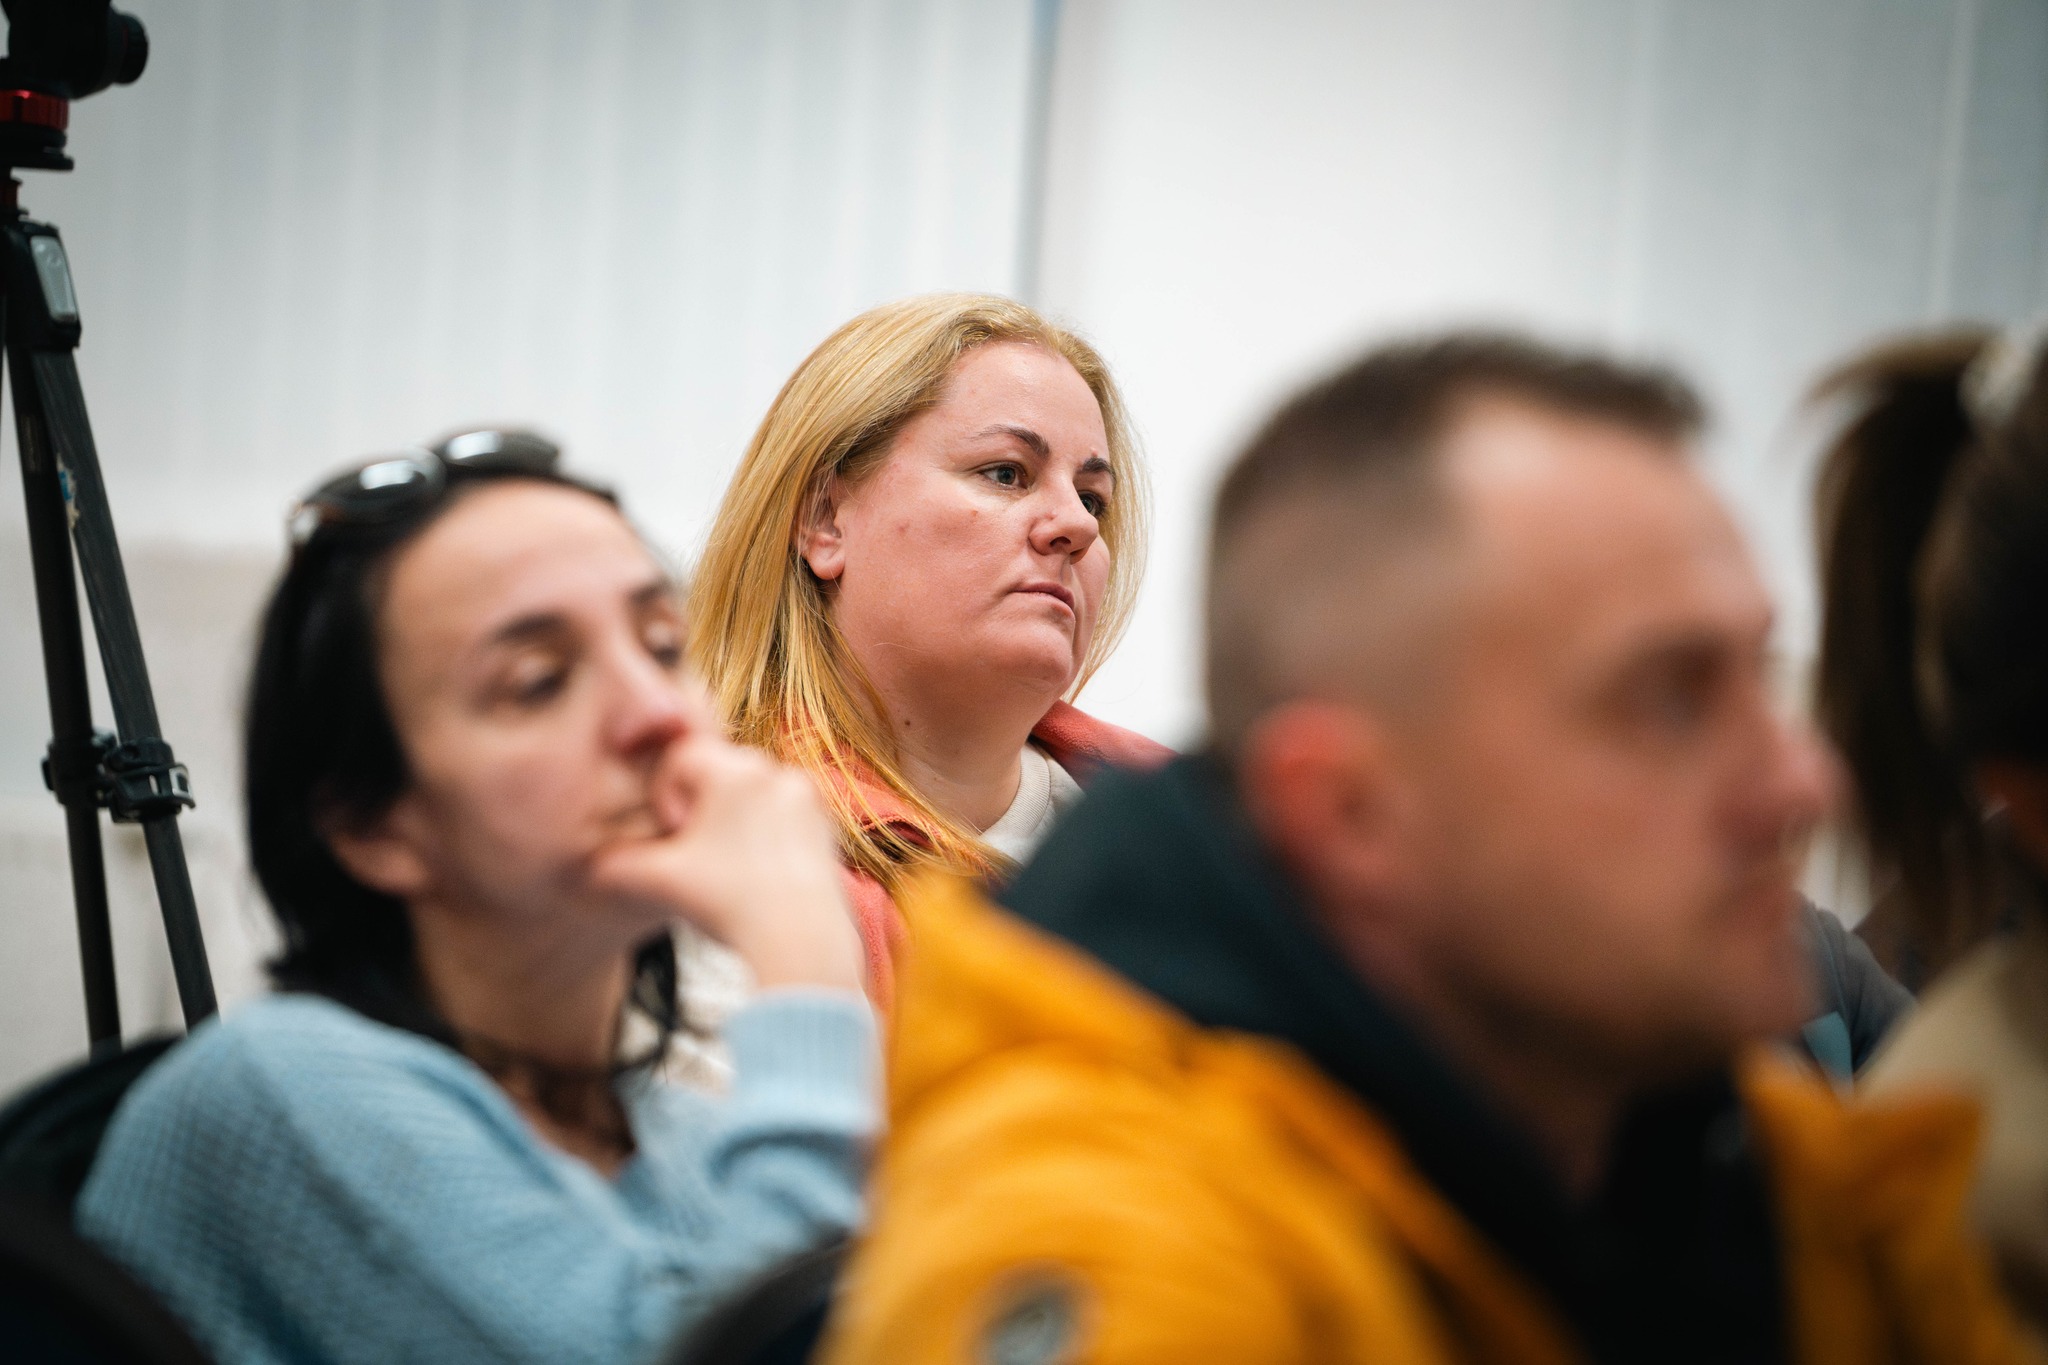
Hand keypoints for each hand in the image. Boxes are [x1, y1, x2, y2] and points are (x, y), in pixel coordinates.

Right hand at [589, 729, 863, 992]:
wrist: (798, 941)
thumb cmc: (726, 905)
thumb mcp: (658, 881)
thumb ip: (614, 863)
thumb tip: (587, 864)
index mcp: (735, 772)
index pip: (682, 756)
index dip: (666, 796)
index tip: (675, 836)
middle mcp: (776, 772)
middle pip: (719, 772)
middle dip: (700, 807)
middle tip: (699, 855)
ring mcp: (807, 798)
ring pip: (751, 793)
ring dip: (731, 819)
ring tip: (729, 867)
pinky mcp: (826, 823)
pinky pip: (783, 813)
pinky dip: (765, 833)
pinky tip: (759, 874)